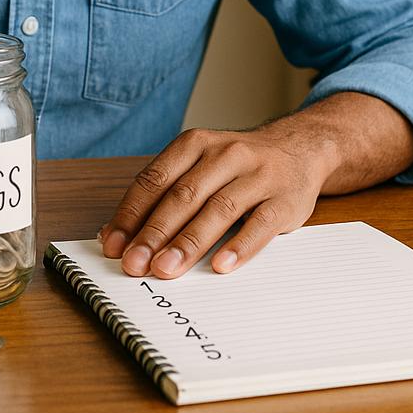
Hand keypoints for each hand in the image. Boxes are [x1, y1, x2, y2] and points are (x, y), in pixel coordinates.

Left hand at [99, 125, 338, 277]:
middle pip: (184, 196)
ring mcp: (258, 175)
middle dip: (155, 233)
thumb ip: (164, 194)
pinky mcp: (285, 199)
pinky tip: (220, 266)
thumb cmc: (235, 166)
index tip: (114, 245)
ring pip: (218, 210)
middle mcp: (225, 154)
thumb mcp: (199, 164)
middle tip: (135, 264)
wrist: (298, 149)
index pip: (156, 179)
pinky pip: (260, 224)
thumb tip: (118, 235)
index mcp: (195, 143)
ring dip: (189, 243)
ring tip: (166, 269)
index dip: (132, 214)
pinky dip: (239, 246)